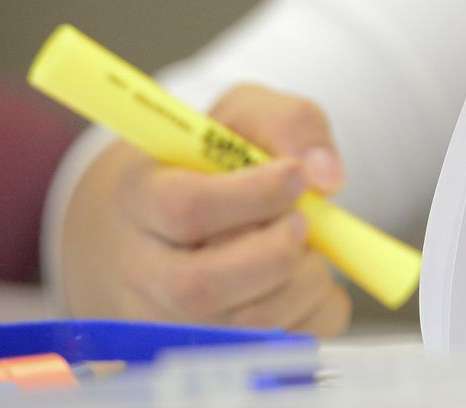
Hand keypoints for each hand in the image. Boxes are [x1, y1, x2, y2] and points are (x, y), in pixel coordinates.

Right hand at [58, 83, 352, 335]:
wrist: (158, 223)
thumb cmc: (203, 164)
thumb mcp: (237, 117)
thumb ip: (286, 122)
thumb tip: (327, 176)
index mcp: (138, 198)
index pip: (187, 208)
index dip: (254, 194)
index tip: (296, 174)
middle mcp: (141, 271)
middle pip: (204, 286)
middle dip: (276, 252)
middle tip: (304, 222)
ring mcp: (168, 322)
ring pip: (244, 325)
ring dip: (303, 281)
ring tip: (308, 244)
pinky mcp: (208, 348)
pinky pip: (282, 342)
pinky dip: (317, 309)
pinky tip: (305, 275)